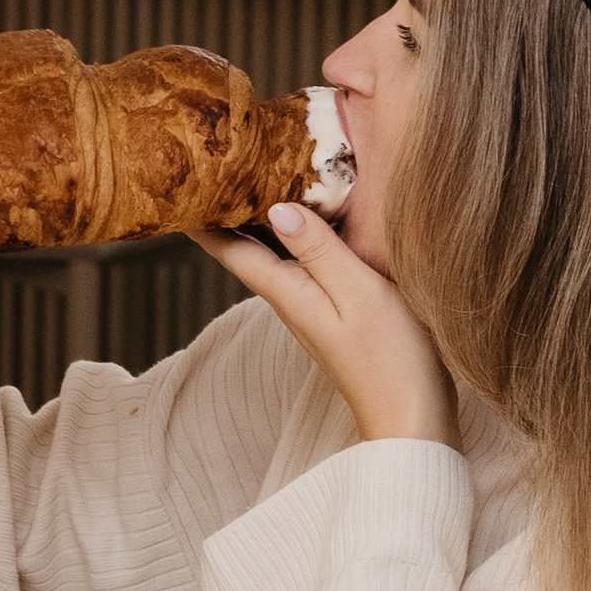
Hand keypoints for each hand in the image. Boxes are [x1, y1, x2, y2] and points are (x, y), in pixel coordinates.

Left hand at [197, 205, 456, 448]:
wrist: (413, 420)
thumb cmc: (391, 360)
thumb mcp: (358, 294)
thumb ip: (320, 251)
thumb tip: (276, 209)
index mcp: (289, 294)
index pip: (234, 250)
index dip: (203, 219)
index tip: (176, 189)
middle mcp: (292, 302)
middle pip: (248, 249)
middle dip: (228, 211)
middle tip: (210, 170)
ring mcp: (313, 309)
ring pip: (276, 255)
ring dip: (261, 219)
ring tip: (251, 179)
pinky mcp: (336, 313)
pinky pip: (305, 264)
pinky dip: (297, 236)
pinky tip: (308, 216)